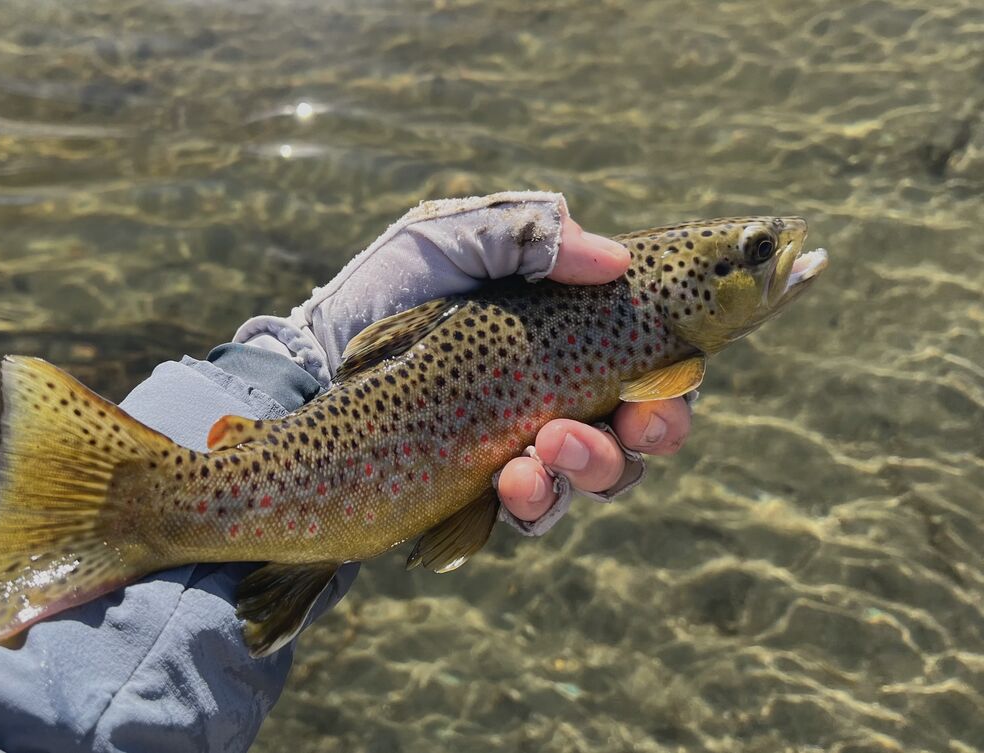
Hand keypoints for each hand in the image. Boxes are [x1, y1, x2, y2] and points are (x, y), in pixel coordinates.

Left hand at [235, 192, 691, 530]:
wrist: (309, 367)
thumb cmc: (383, 292)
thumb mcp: (449, 240)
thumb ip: (526, 234)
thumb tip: (614, 259)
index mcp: (564, 331)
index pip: (650, 354)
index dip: (678, 370)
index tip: (674, 373)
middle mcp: (558, 391)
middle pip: (646, 425)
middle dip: (657, 429)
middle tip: (637, 421)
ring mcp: (526, 445)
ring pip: (604, 474)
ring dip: (596, 465)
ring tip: (549, 445)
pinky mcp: (487, 492)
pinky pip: (539, 510)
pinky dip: (537, 499)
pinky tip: (511, 481)